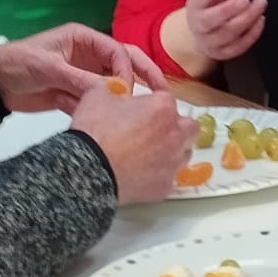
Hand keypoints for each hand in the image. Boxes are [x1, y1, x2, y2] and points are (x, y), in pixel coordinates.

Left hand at [0, 26, 169, 115]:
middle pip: (125, 64)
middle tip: (162, 95)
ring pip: (113, 86)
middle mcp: (89, 55)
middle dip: (144, 77)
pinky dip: (102, 112)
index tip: (127, 92)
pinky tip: (108, 124)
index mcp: (84, 39)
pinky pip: (97, 102)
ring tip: (140, 116)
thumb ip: (80, 79)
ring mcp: (84, 75)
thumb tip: (112, 92)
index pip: (117, 51)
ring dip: (124, 99)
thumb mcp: (49, 68)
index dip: (126, 70)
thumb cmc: (18, 64)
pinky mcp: (76, 94)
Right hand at [68, 86, 193, 204]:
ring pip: (184, 154)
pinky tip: (142, 174)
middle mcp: (175, 135)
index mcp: (162, 108)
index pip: (168, 100)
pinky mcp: (165, 186)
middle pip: (189, 128)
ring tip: (149, 154)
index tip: (145, 110)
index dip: (154, 104)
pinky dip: (159, 175)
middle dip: (176, 127)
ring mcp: (172, 162)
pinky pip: (169, 178)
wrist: (88, 170)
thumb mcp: (97, 96)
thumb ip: (113, 90)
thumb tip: (114, 91)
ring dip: (172, 151)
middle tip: (156, 131)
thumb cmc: (94, 133)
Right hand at [181, 0, 266, 66]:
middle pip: (212, 19)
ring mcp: (209, 42)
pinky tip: (260, 20)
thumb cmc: (213, 7)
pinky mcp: (222, 54)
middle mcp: (198, 24)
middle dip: (232, 8)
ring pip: (228, 33)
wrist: (201, 32)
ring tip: (260, 5)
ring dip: (247, 18)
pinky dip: (252, 33)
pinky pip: (238, 46)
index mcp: (196, 2)